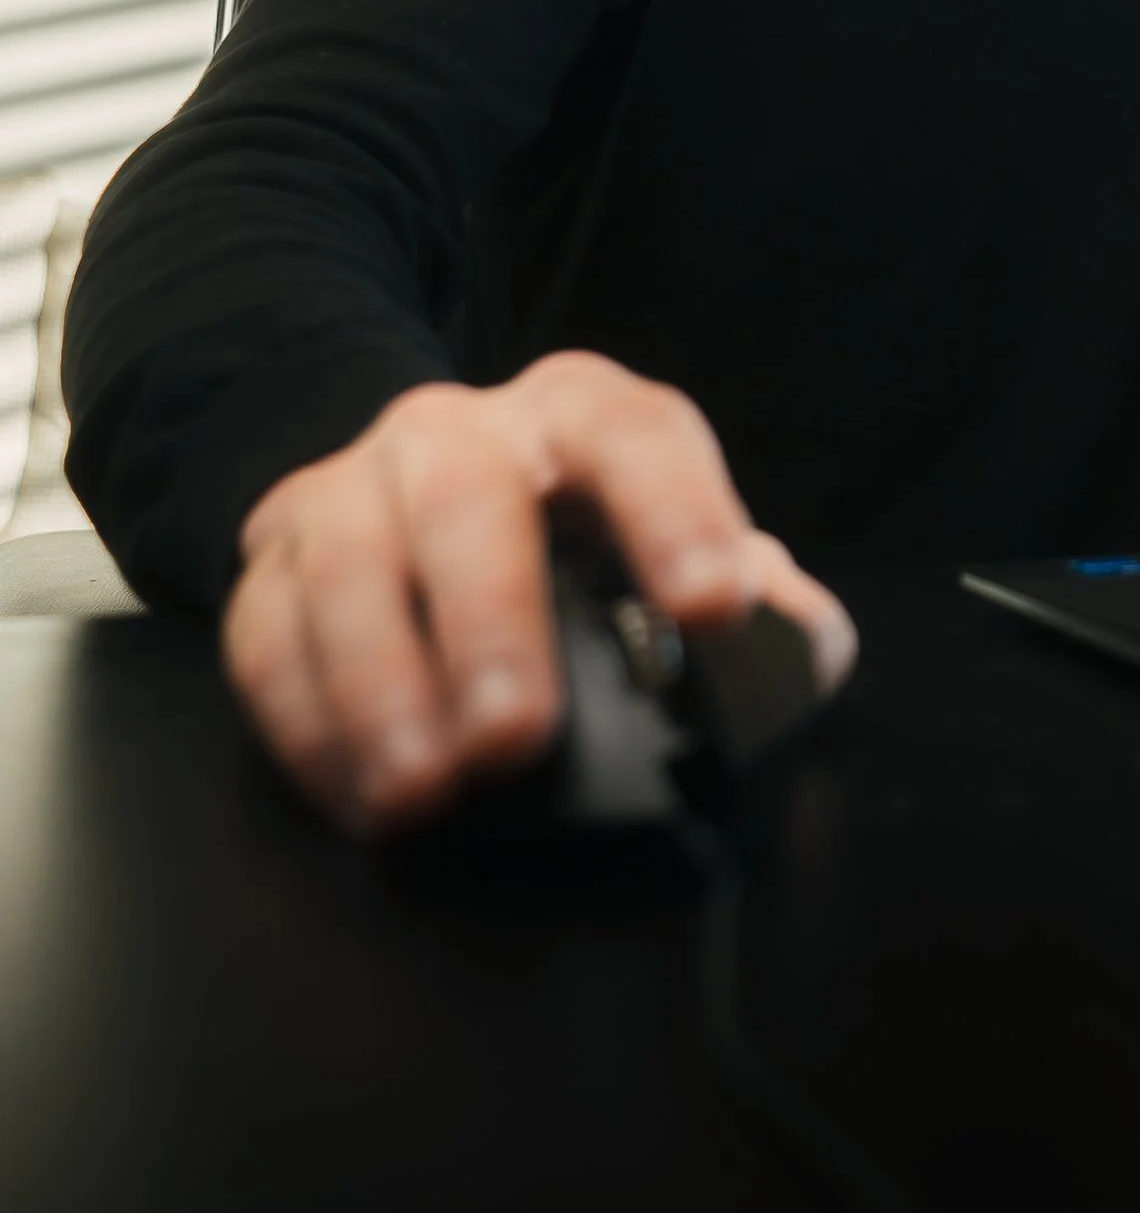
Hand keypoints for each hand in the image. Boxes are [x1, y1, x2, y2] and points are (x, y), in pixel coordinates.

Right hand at [222, 349, 856, 833]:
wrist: (416, 489)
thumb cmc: (578, 536)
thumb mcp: (678, 543)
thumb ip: (760, 596)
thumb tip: (797, 645)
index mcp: (584, 414)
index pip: (636, 437)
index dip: (678, 514)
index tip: (712, 607)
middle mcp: (462, 432)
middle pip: (467, 497)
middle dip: (491, 621)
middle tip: (516, 738)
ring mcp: (354, 485)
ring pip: (349, 564)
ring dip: (381, 687)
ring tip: (424, 789)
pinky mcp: (273, 558)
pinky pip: (269, 635)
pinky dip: (310, 728)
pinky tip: (361, 798)